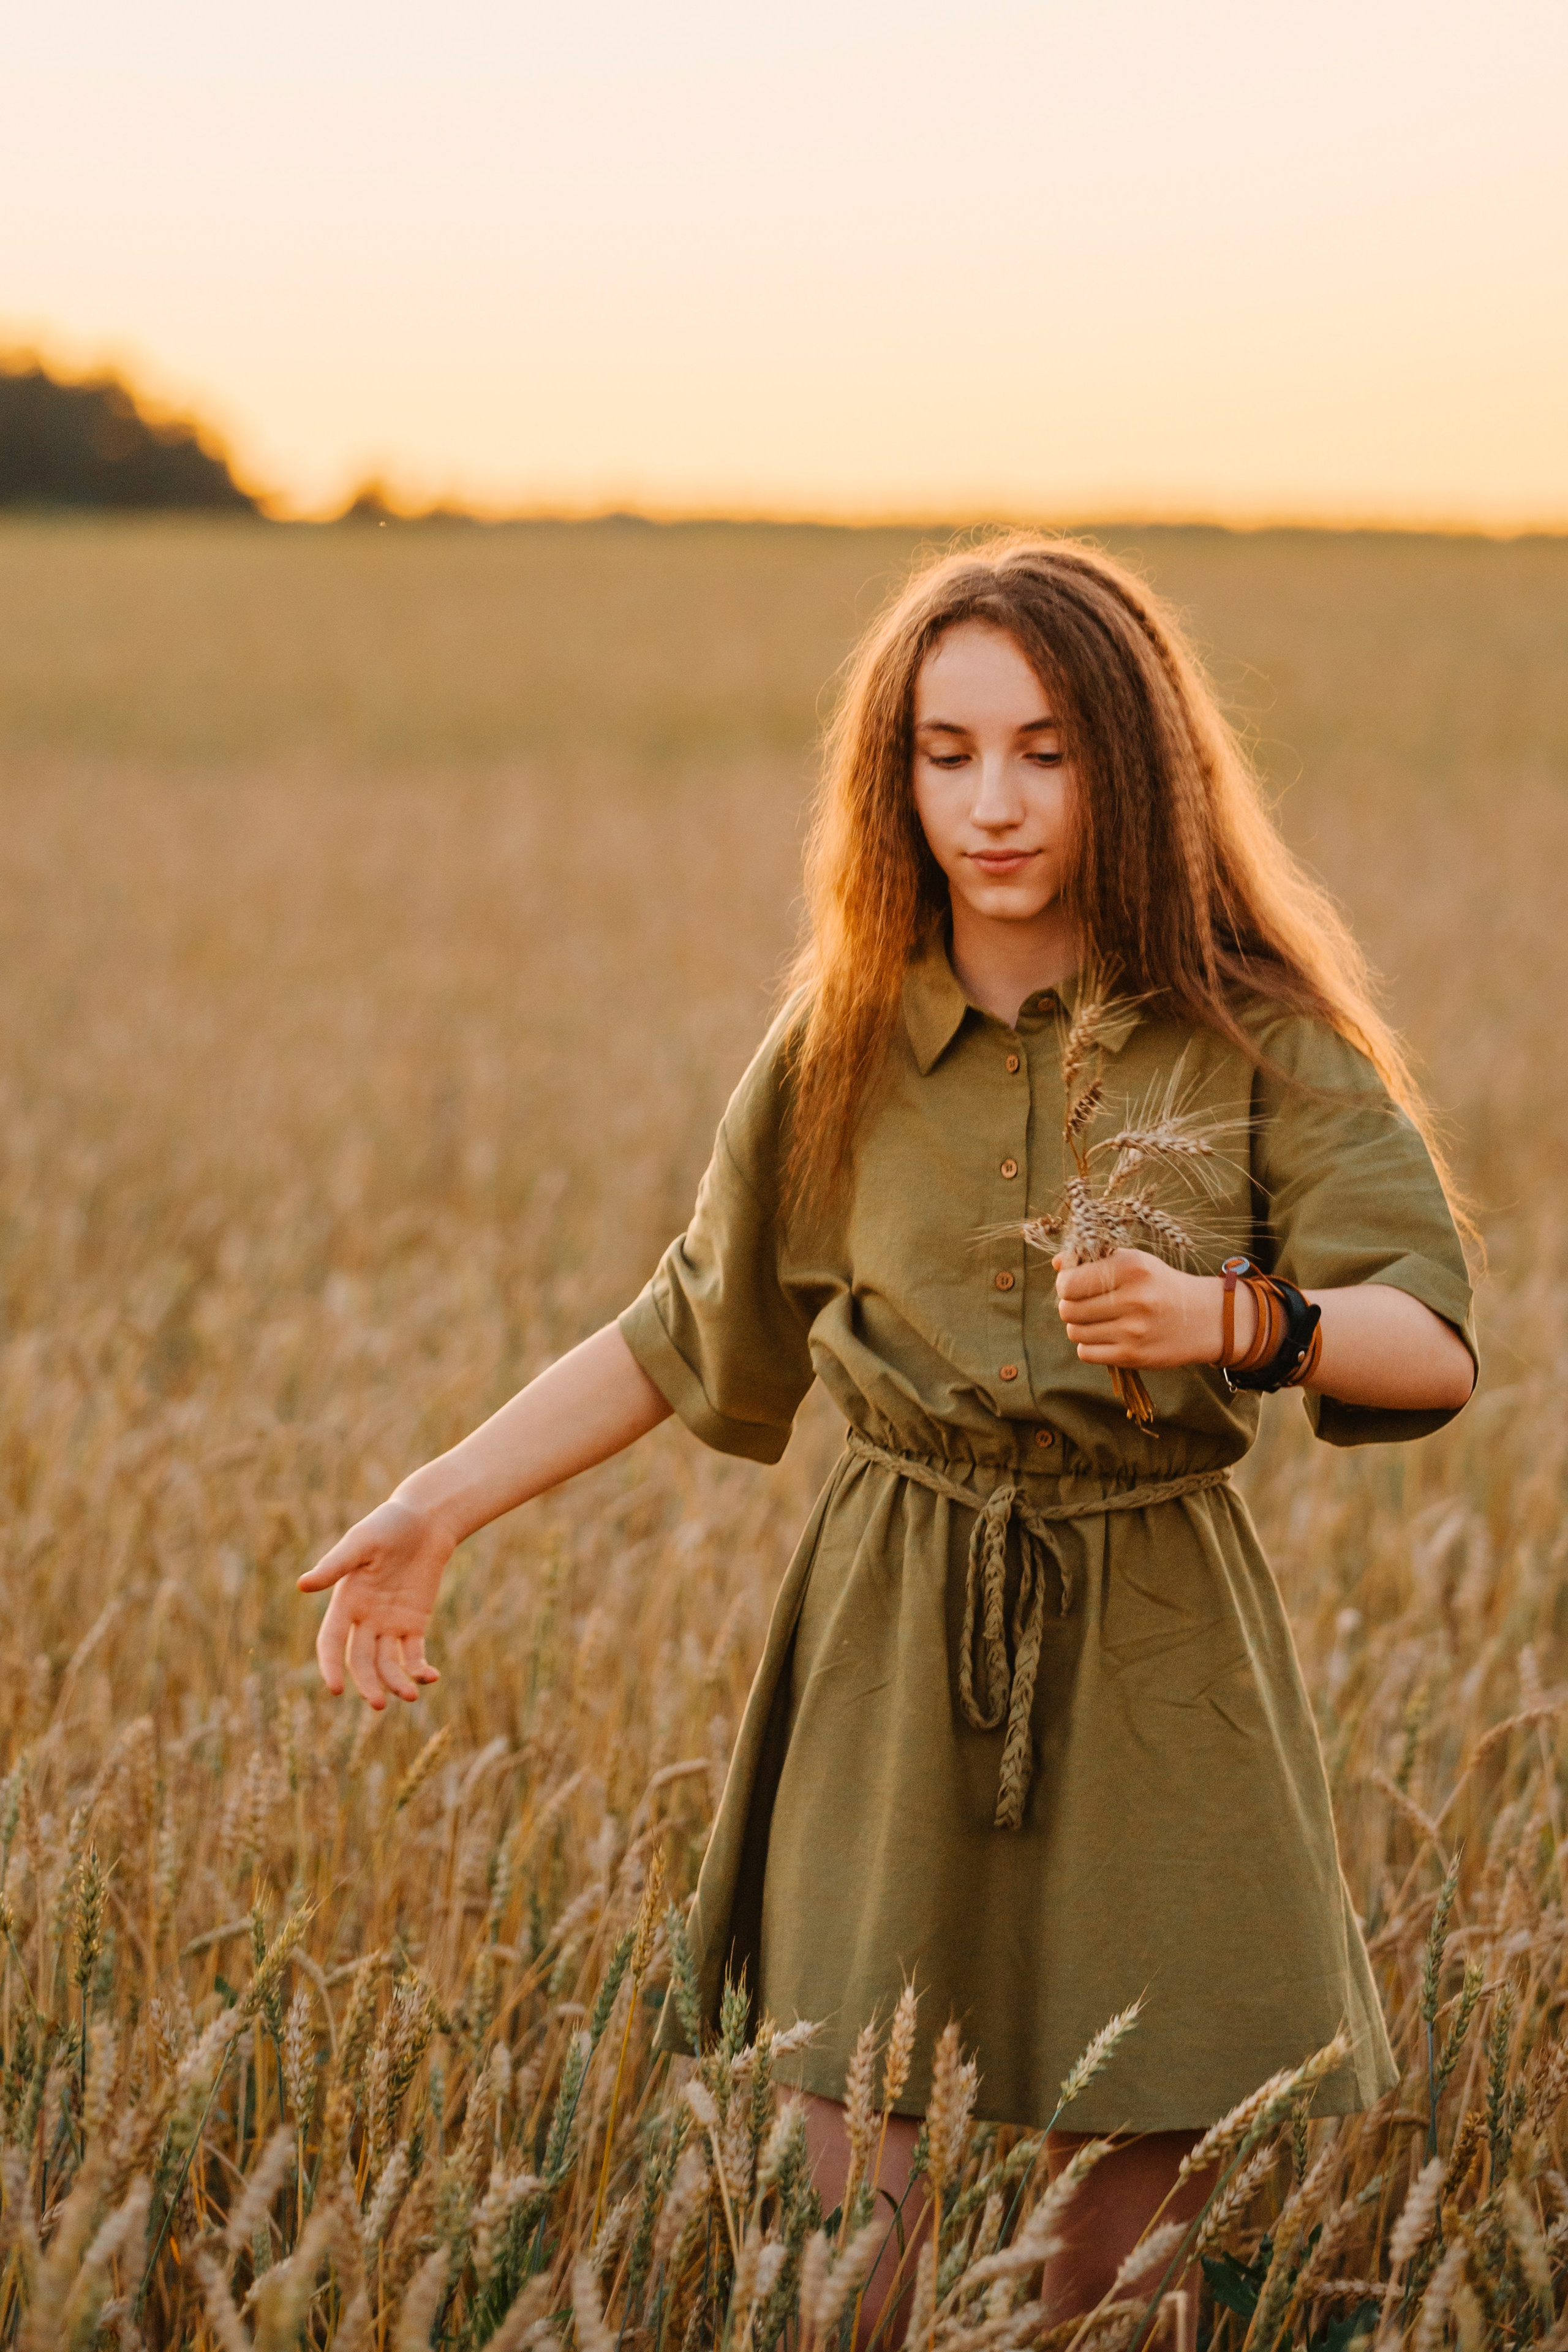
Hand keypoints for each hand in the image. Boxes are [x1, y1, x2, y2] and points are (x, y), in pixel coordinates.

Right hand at [297, 1497, 451, 1708]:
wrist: (425, 1520)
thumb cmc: (388, 1525)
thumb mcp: (361, 1543)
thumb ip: (335, 1565)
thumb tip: (302, 1585)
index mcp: (345, 1601)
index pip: (330, 1642)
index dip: (330, 1666)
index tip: (336, 1689)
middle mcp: (364, 1618)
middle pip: (360, 1660)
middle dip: (367, 1684)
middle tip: (377, 1705)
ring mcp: (389, 1623)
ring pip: (387, 1663)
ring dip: (395, 1682)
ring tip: (410, 1696)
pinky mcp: (414, 1623)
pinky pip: (413, 1653)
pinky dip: (419, 1668)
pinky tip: (430, 1677)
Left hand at [1054, 1249, 1242, 1368]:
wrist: (1204, 1318)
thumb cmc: (1160, 1285)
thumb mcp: (1134, 1262)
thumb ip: (1093, 1259)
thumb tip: (1056, 1263)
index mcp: (1131, 1268)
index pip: (1069, 1283)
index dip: (1065, 1284)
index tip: (1075, 1284)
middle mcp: (1133, 1298)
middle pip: (1068, 1309)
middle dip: (1070, 1305)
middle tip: (1086, 1303)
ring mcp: (1133, 1330)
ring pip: (1074, 1331)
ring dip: (1079, 1326)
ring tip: (1098, 1319)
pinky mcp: (1133, 1356)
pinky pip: (1086, 1353)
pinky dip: (1089, 1345)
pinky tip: (1105, 1336)